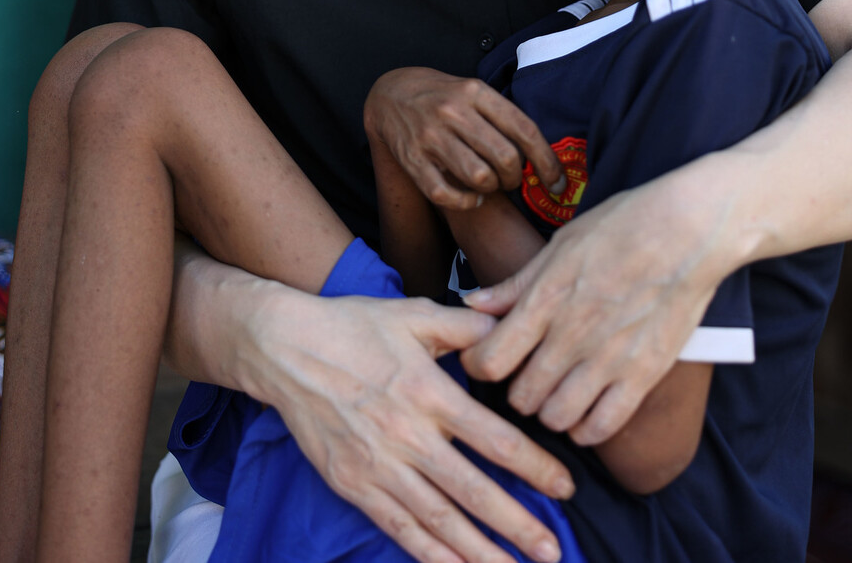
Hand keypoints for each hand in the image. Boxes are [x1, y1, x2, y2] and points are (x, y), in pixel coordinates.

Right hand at [240, 284, 573, 562]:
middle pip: (472, 491)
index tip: (565, 487)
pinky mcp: (354, 485)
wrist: (286, 349)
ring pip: (438, 519)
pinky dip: (430, 554)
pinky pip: (399, 528)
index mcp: (428, 392)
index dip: (534, 467)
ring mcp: (378, 466)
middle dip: (517, 524)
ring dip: (480, 550)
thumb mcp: (413, 314)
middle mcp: (407, 435)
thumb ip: (466, 326)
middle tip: (553, 551)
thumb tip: (510, 328)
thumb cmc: (353, 326)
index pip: (493, 439)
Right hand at [365, 68, 564, 209]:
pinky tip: (471, 197)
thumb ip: (502, 117)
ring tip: (490, 184)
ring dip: (492, 189)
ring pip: (479, 177)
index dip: (547, 162)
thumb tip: (542, 157)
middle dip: (516, 178)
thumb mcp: (473, 91)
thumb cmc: (443, 96)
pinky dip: (466, 202)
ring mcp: (431, 136)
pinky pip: (447, 193)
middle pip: (505, 157)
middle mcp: (454, 111)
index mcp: (476, 92)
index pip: (524, 129)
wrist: (390, 94)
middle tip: (512, 180)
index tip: (558, 183)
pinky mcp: (412, 159)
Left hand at [461, 164, 728, 442]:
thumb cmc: (622, 227)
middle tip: (526, 374)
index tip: (486, 358)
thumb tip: (474, 303)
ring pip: (556, 417)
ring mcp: (608, 359)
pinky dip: (586, 428)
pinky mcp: (643, 375)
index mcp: (546, 299)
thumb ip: (517, 283)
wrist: (687, 232)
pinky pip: (601, 427)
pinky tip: (586, 408)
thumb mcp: (561, 245)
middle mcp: (572, 335)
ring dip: (549, 410)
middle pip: (520, 395)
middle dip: (515, 389)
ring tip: (556, 391)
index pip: (490, 359)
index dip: (478, 364)